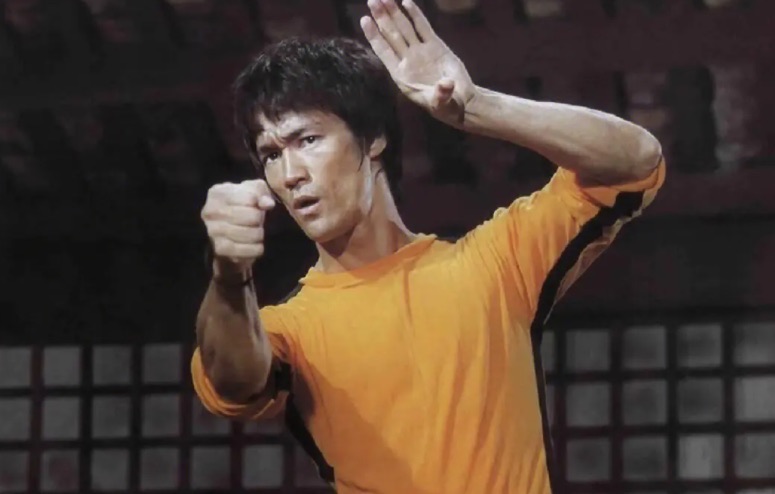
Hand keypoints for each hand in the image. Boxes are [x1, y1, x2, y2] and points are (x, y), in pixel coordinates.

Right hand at [201, 180, 275, 274]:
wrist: (231, 227)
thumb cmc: (244, 204)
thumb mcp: (254, 192)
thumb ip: (262, 194)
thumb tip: (268, 204)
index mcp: (219, 193)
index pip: (250, 198)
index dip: (259, 204)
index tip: (258, 207)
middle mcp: (211, 211)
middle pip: (250, 217)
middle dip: (259, 221)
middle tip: (259, 222)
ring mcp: (213, 231)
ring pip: (247, 234)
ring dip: (258, 235)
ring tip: (258, 233)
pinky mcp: (219, 248)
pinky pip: (243, 250)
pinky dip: (254, 249)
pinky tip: (257, 246)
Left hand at [361, 0, 475, 125]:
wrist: (461, 101)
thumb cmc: (447, 107)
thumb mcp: (442, 105)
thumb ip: (441, 96)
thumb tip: (446, 84)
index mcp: (401, 75)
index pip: (384, 51)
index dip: (374, 36)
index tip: (365, 20)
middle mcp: (408, 61)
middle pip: (391, 35)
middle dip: (382, 18)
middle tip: (372, 0)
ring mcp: (420, 52)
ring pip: (404, 28)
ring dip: (394, 13)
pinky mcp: (435, 46)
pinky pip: (422, 27)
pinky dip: (414, 15)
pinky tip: (405, 2)